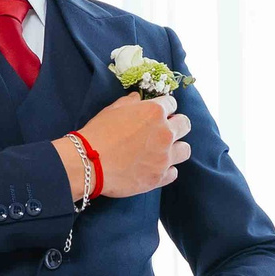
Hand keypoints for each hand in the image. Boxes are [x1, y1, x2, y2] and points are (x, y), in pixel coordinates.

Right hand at [74, 92, 189, 197]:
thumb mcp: (112, 110)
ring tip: (163, 152)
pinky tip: (155, 168)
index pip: (172, 104)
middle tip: (164, 131)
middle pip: (185, 125)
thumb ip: (130, 103)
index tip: (158, 114)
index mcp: (154, 112)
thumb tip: (138, 98)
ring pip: (185, 150)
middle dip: (177, 125)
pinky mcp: (159, 177)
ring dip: (176, 149)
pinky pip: (174, 172)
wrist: (89, 162)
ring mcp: (164, 157)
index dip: (165, 108)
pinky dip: (166, 170)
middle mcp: (165, 133)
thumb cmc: (98, 133)